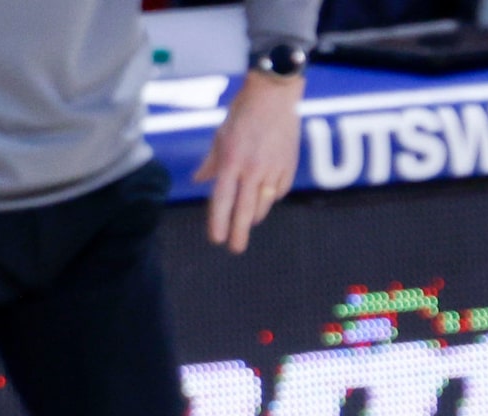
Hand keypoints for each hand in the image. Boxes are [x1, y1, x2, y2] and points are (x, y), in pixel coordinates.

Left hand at [199, 69, 304, 252]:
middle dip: (238, 233)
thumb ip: (211, 163)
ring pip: (263, 205)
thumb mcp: (221, 135)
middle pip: (244, 211)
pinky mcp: (288, 168)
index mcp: (231, 161)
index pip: (222, 200)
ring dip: (254, 215)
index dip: (219, 223)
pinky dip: (270, 196)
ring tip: (247, 220)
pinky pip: (277, 192)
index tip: (216, 240)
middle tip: (235, 248)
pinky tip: (265, 192)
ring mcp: (273, 170)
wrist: (274, 95)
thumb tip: (198, 181)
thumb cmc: (243, 112)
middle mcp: (252, 169)